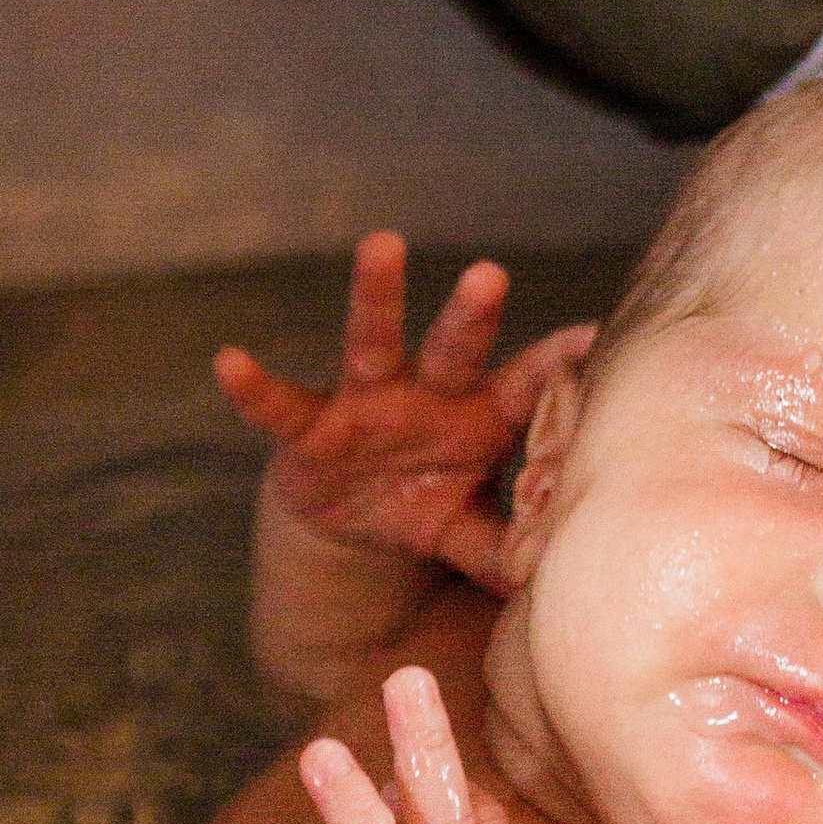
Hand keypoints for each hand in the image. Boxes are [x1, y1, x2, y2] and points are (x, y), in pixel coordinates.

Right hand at [217, 232, 595, 593]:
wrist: (352, 520)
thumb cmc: (426, 504)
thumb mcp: (464, 532)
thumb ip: (501, 549)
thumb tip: (546, 579)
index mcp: (480, 417)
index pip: (525, 387)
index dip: (556, 366)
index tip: (593, 337)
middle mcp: (427, 395)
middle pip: (454, 349)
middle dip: (472, 314)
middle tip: (492, 275)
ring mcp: (366, 403)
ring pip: (373, 341)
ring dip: (378, 296)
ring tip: (383, 244)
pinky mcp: (310, 427)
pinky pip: (281, 405)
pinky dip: (255, 387)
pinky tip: (229, 363)